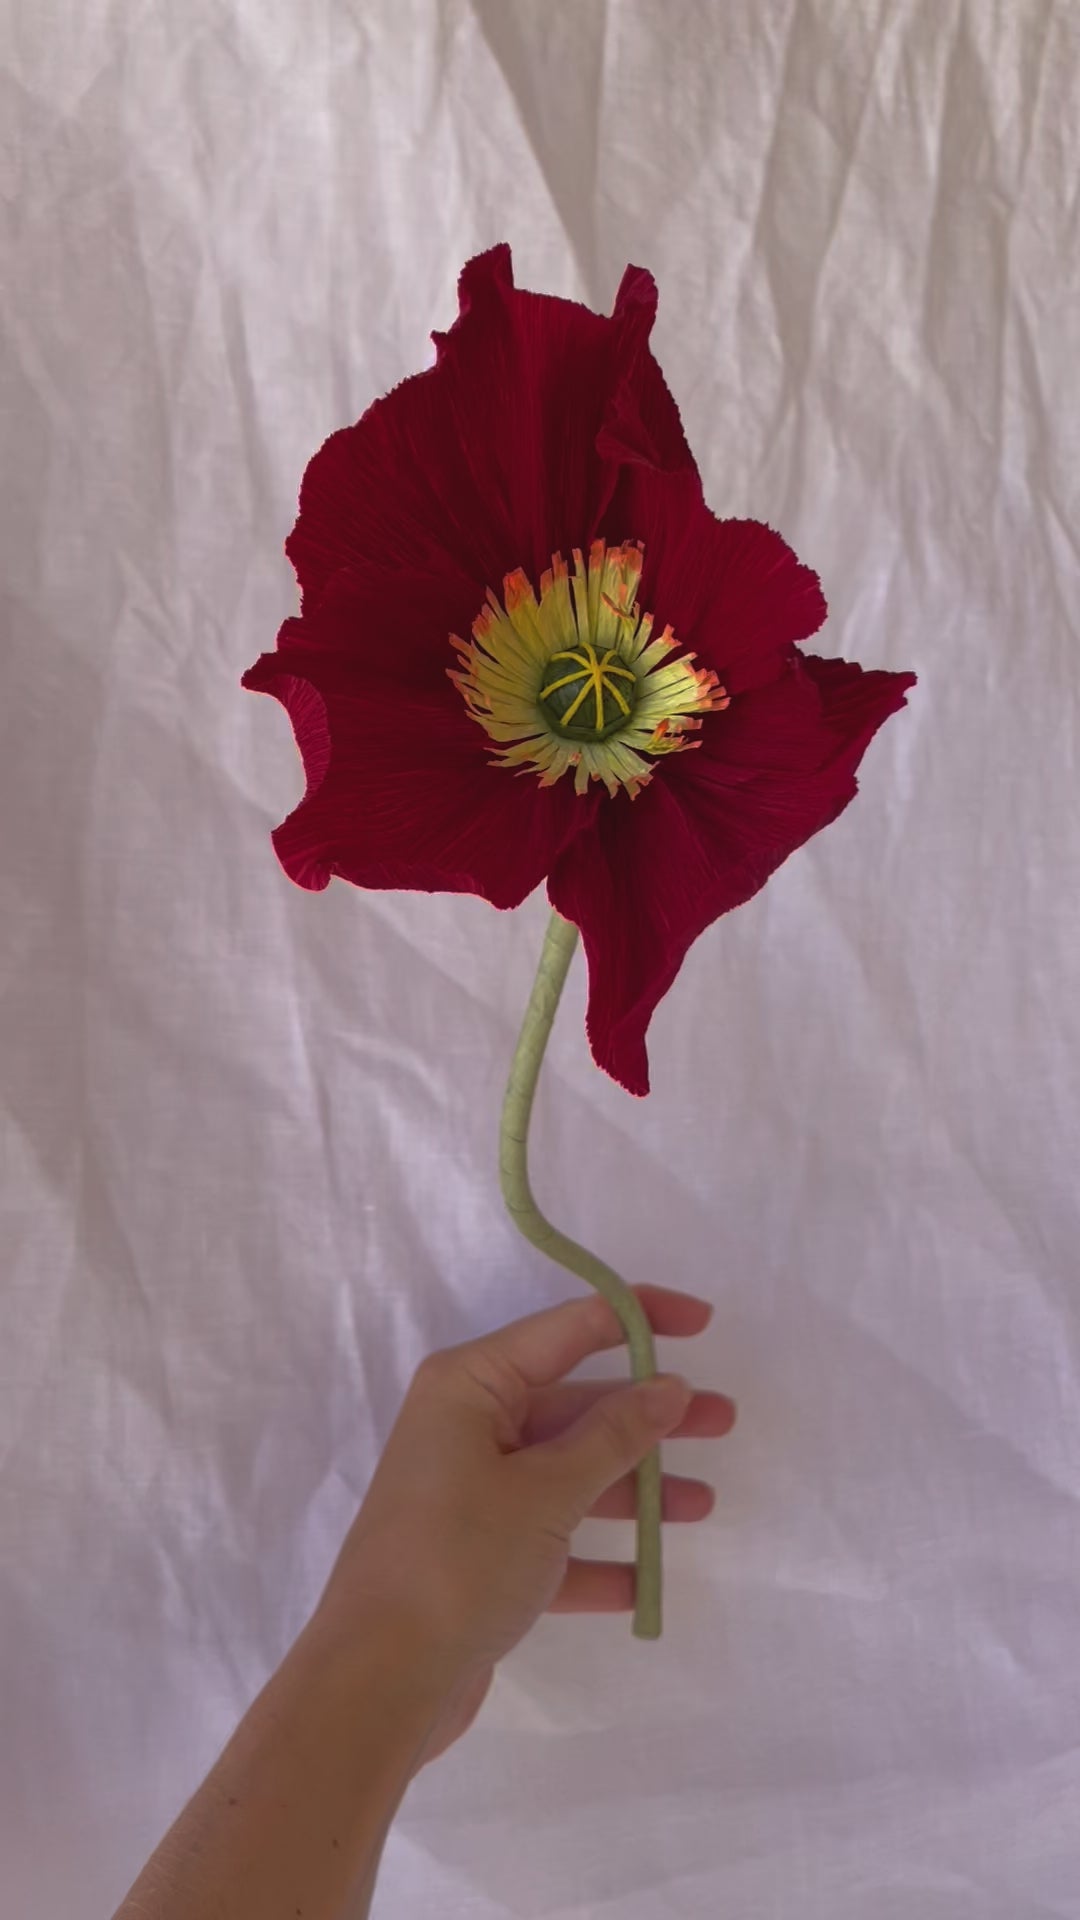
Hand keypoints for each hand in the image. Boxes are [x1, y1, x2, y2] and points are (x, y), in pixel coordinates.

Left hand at [312, 1284, 735, 1768]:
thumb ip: (614, 1436)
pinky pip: (551, 1541)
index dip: (637, 1317)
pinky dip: (596, 1559)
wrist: (378, 1681)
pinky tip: (647, 1583)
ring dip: (633, 1489)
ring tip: (704, 1504)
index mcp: (469, 1385)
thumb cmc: (457, 1560)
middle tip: (723, 1419)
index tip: (703, 1320)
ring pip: (567, 1474)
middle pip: (573, 1405)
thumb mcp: (546, 1492)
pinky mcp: (475, 1557)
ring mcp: (469, 1494)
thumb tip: (668, 1387)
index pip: (567, 1328)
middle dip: (647, 1415)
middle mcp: (465, 1427)